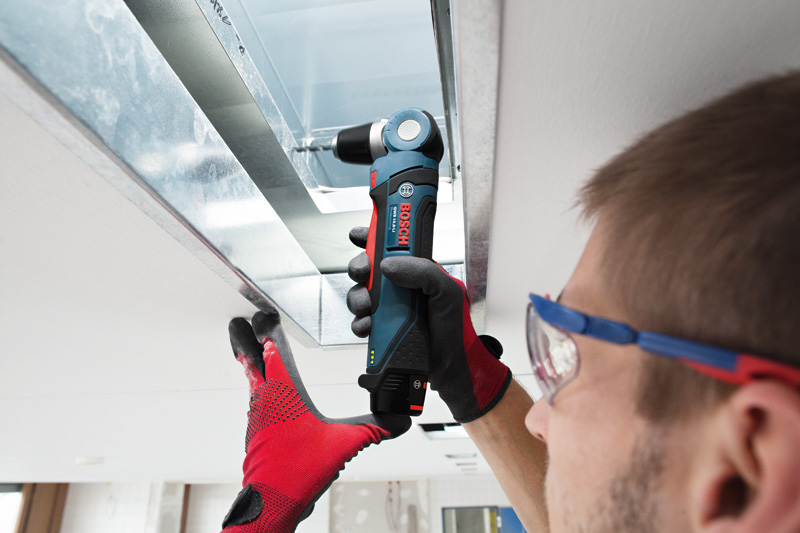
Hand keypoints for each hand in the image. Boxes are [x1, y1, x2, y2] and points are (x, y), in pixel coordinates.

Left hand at [222, 305, 410, 531]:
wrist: (270, 503)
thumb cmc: (298, 471)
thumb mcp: (344, 444)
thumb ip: (373, 428)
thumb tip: (400, 419)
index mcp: (284, 391)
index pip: (274, 349)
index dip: (268, 327)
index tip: (262, 312)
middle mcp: (265, 398)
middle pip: (250, 359)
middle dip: (244, 339)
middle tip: (238, 323)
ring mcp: (257, 416)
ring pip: (251, 380)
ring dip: (250, 362)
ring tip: (250, 352)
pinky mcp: (256, 432)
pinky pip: (255, 399)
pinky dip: (256, 386)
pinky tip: (265, 393)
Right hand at [347, 227, 510, 422]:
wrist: (449, 367)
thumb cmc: (454, 329)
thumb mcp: (447, 291)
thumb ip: (423, 271)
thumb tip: (388, 265)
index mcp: (416, 272)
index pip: (391, 247)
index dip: (372, 237)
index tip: (360, 235)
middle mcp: (399, 288)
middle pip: (367, 268)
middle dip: (358, 267)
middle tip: (362, 273)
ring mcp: (388, 309)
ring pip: (359, 294)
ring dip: (358, 298)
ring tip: (369, 307)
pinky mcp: (380, 329)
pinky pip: (360, 321)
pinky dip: (360, 323)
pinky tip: (369, 326)